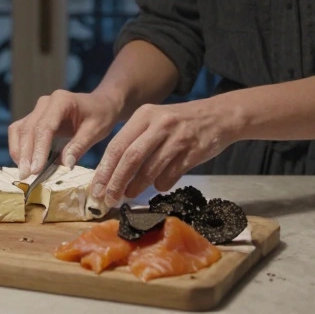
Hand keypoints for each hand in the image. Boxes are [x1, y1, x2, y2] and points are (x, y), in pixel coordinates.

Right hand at [8, 89, 122, 176]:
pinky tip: (24, 163)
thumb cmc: (100, 116)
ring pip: (20, 130)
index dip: (39, 149)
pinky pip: (20, 131)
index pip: (45, 126)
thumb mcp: (95, 131)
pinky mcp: (34, 118)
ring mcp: (37, 110)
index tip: (36, 169)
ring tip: (23, 172)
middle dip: (25, 154)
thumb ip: (79, 145)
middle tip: (25, 175)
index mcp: (61, 101)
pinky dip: (19, 147)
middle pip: (29, 129)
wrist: (99, 105)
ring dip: (19, 152)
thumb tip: (65, 164)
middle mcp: (45, 103)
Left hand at [91, 97, 235, 205]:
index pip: (117, 145)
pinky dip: (161, 185)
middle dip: (117, 181)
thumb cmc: (179, 123)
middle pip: (130, 158)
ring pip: (150, 168)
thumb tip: (111, 171)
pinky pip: (171, 175)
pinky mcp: (192, 152)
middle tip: (109, 199)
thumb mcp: (154, 120)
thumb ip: (135, 140)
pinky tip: (158, 187)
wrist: (218, 116)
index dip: (105, 169)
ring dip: (137, 186)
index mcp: (144, 115)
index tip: (96, 188)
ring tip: (129, 195)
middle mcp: (159, 124)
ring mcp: (177, 138)